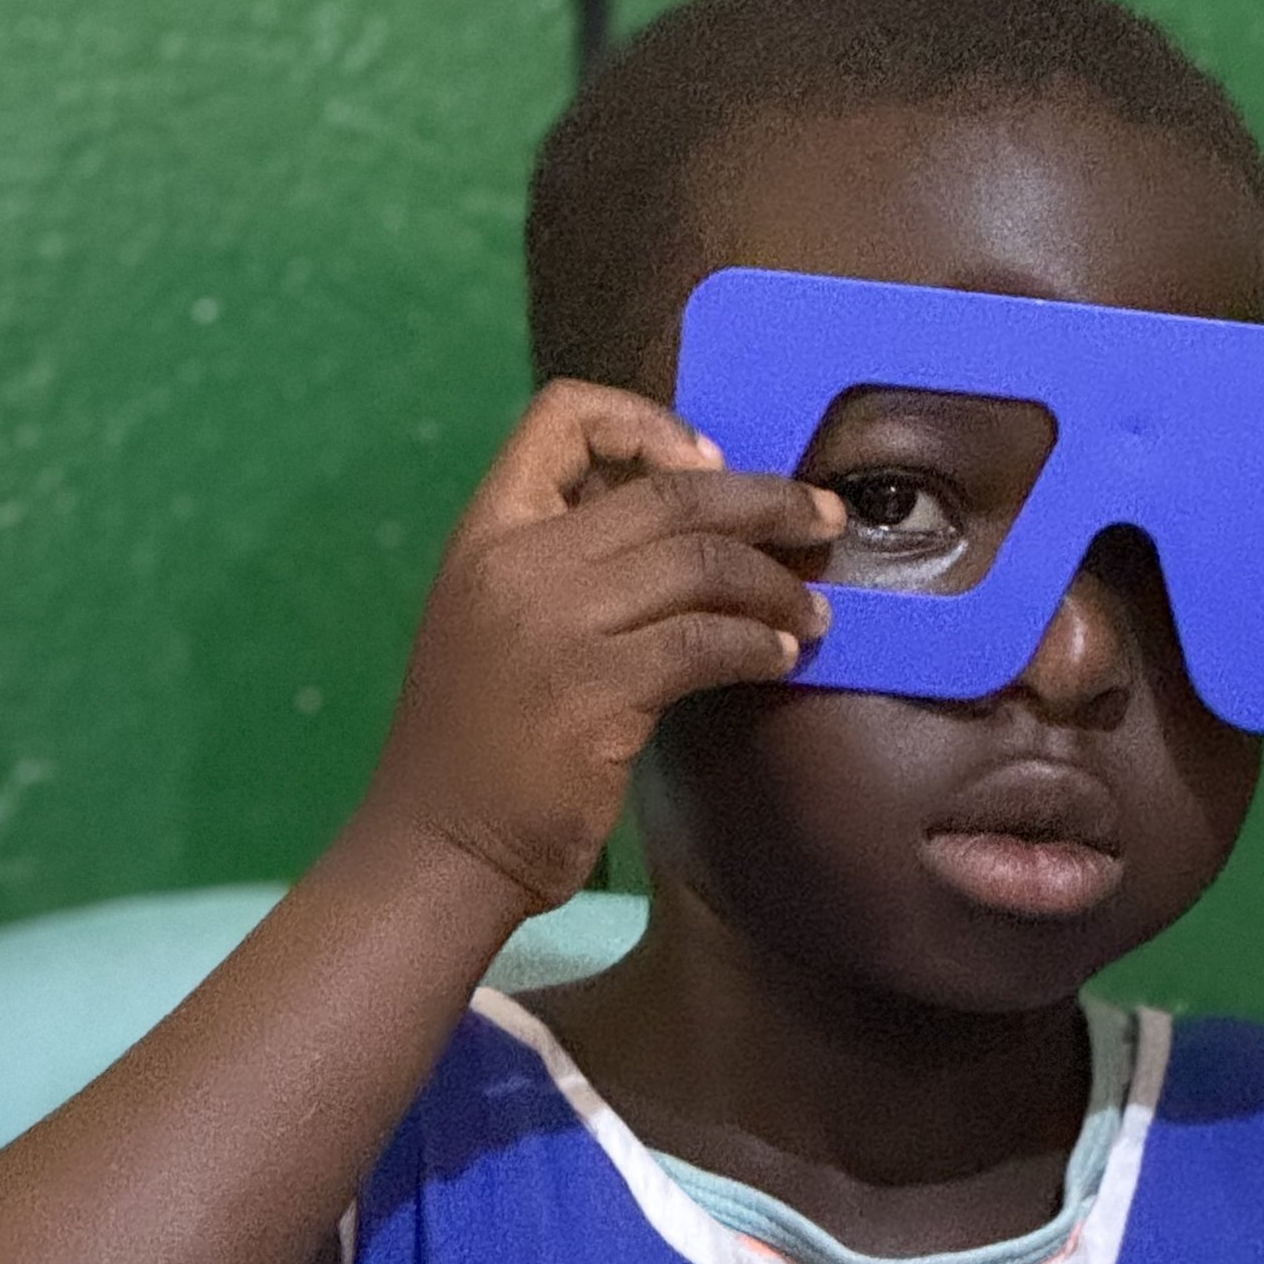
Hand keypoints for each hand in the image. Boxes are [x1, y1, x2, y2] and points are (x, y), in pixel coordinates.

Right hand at [360, 383, 844, 914]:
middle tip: (824, 520)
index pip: (561, 418)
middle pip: (667, 492)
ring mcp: (556, 624)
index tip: (709, 464)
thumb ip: (565, 567)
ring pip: (700, 563)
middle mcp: (517, 561)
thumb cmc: (477, 746)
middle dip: (764, 500)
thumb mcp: (495, 623)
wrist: (439, 845)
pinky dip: (757, 645)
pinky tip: (780, 658)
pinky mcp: (597, 691)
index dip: (648, 424)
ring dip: (776, 583)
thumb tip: (685, 532)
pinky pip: (705, 642)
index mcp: (487, 532)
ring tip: (813, 611)